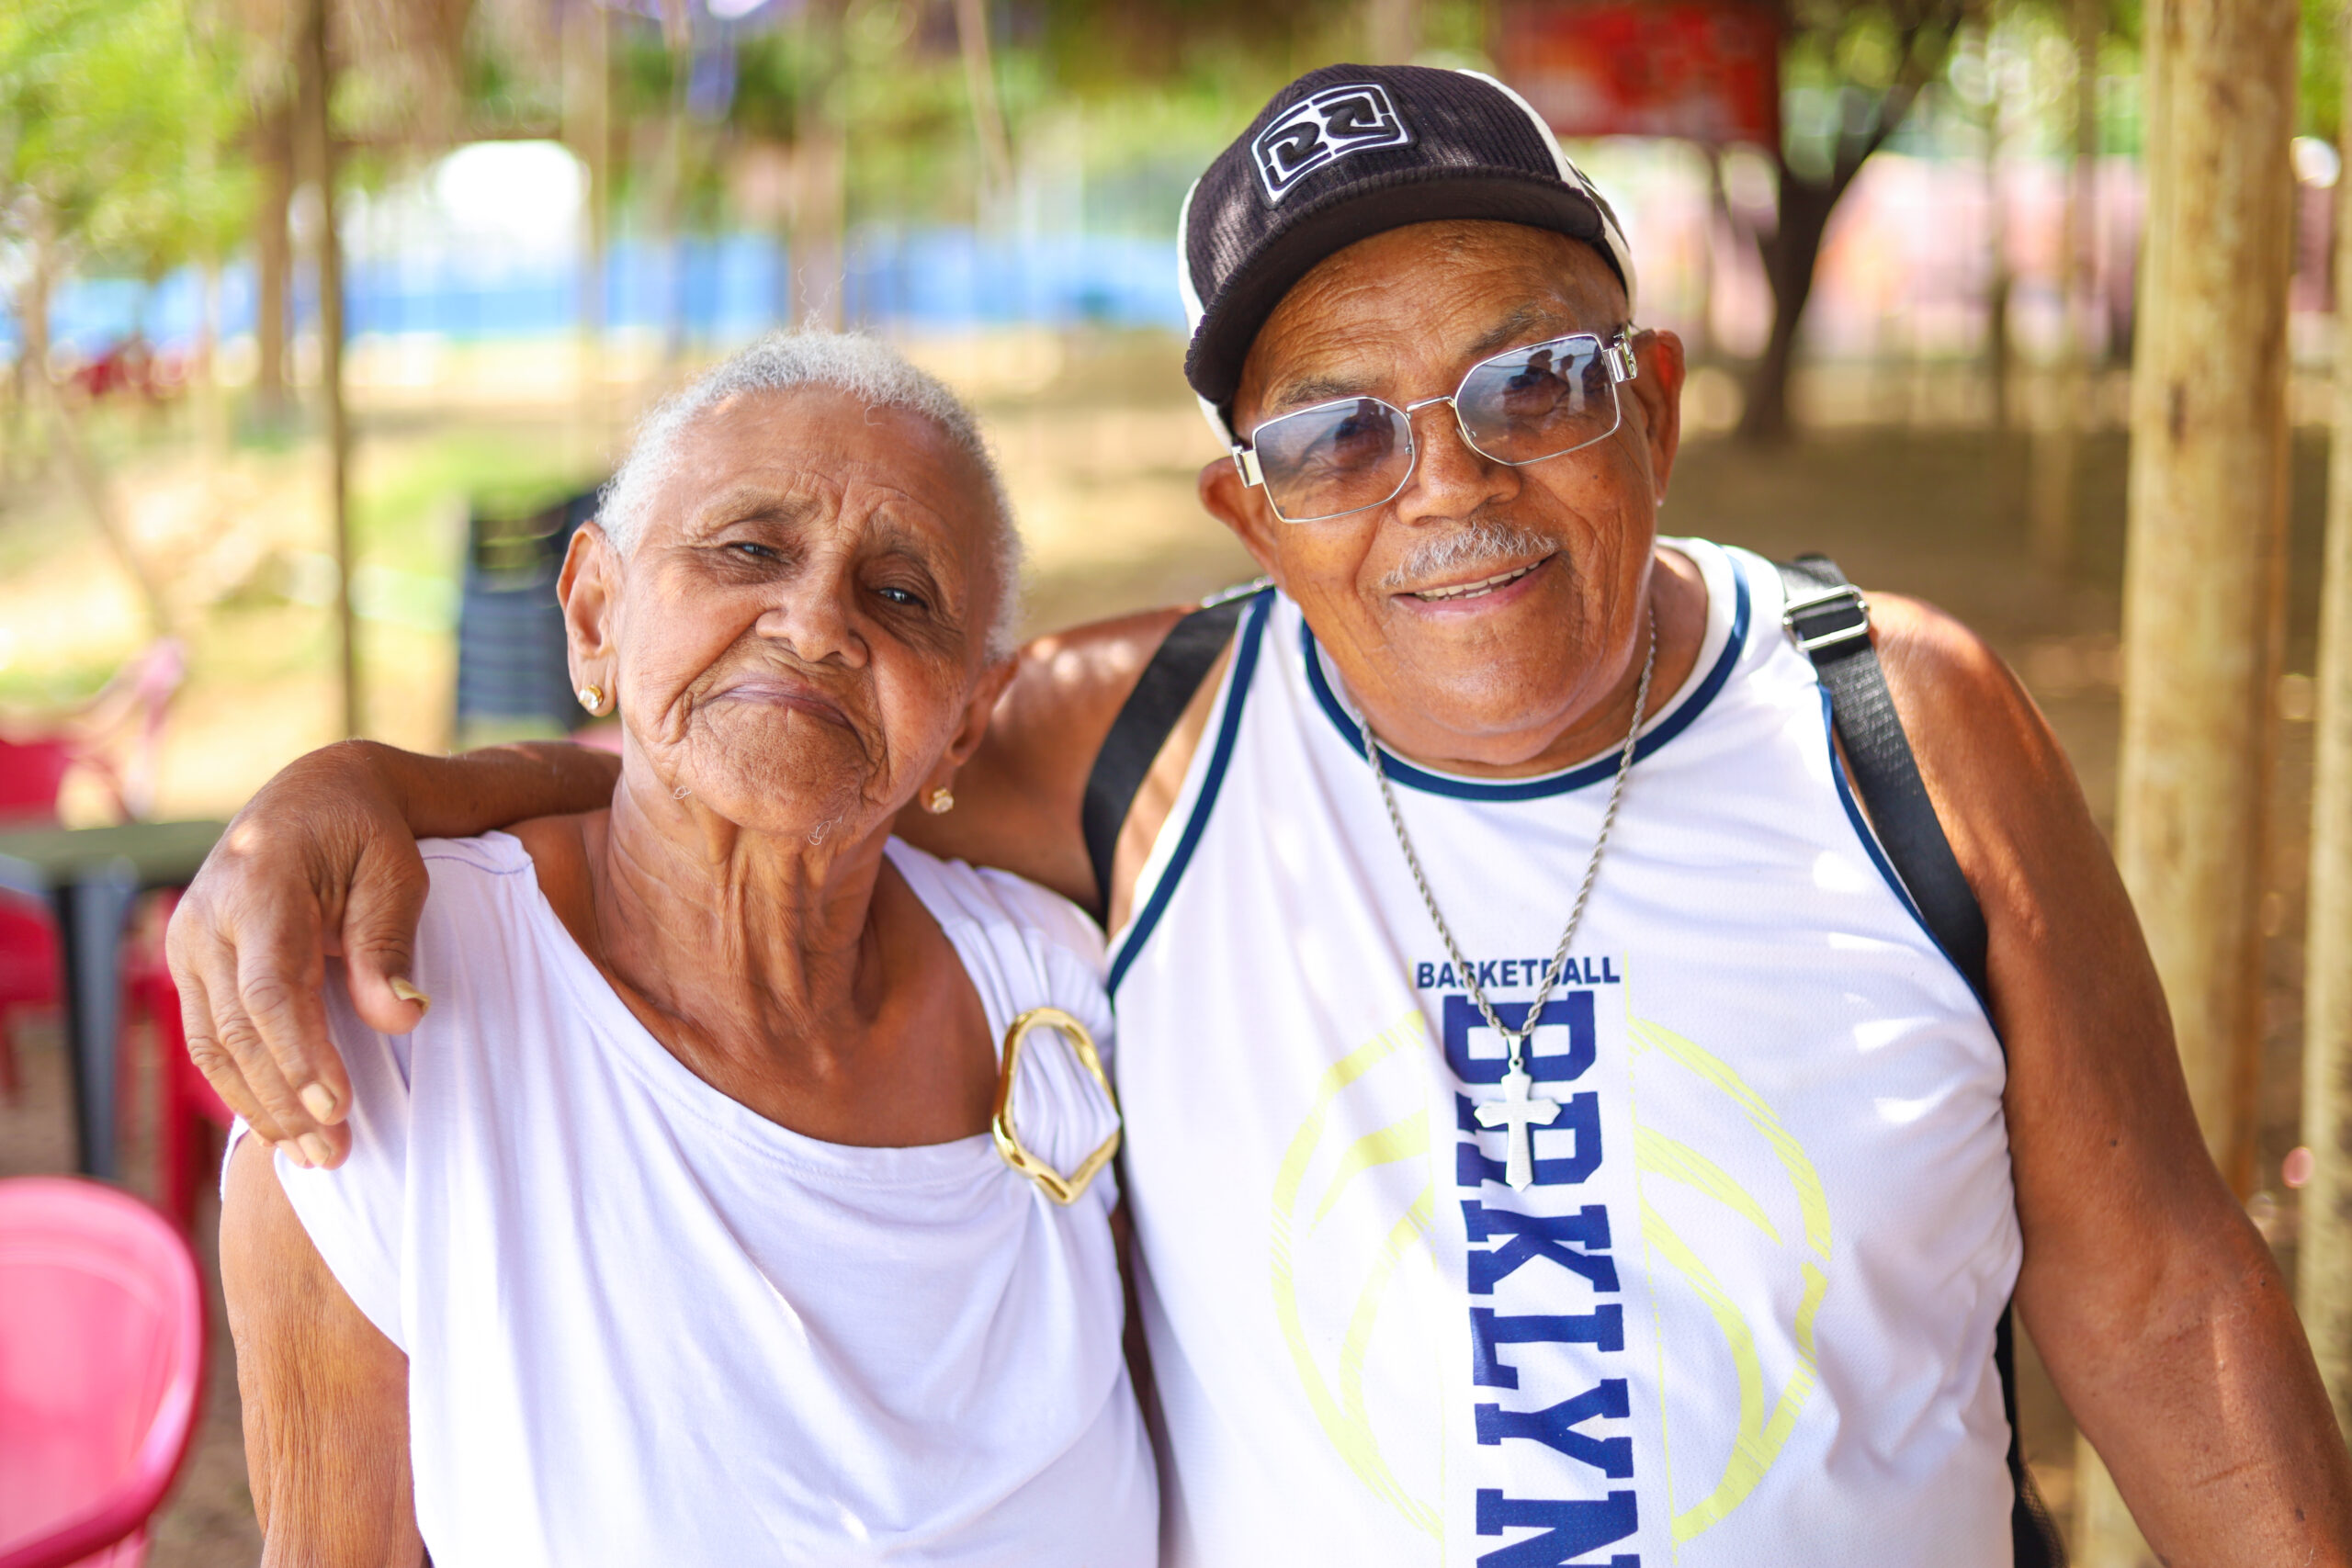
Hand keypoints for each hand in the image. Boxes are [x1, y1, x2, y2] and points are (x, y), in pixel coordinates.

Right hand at [167, 742, 429, 1168]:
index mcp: (261, 887)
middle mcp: (208, 917)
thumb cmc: (368, 834)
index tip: (339, 1107)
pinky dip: (242, 1084)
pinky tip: (282, 1122)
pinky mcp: (190, 962)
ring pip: (212, 1044)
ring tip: (314, 1155)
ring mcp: (189, 941)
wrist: (314, 795)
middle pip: (236, 1029)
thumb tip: (401, 1019)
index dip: (300, 1056)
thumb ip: (388, 946)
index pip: (270, 992)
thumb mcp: (396, 874)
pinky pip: (208, 1037)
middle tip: (334, 1153)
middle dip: (284, 1099)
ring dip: (260, 1105)